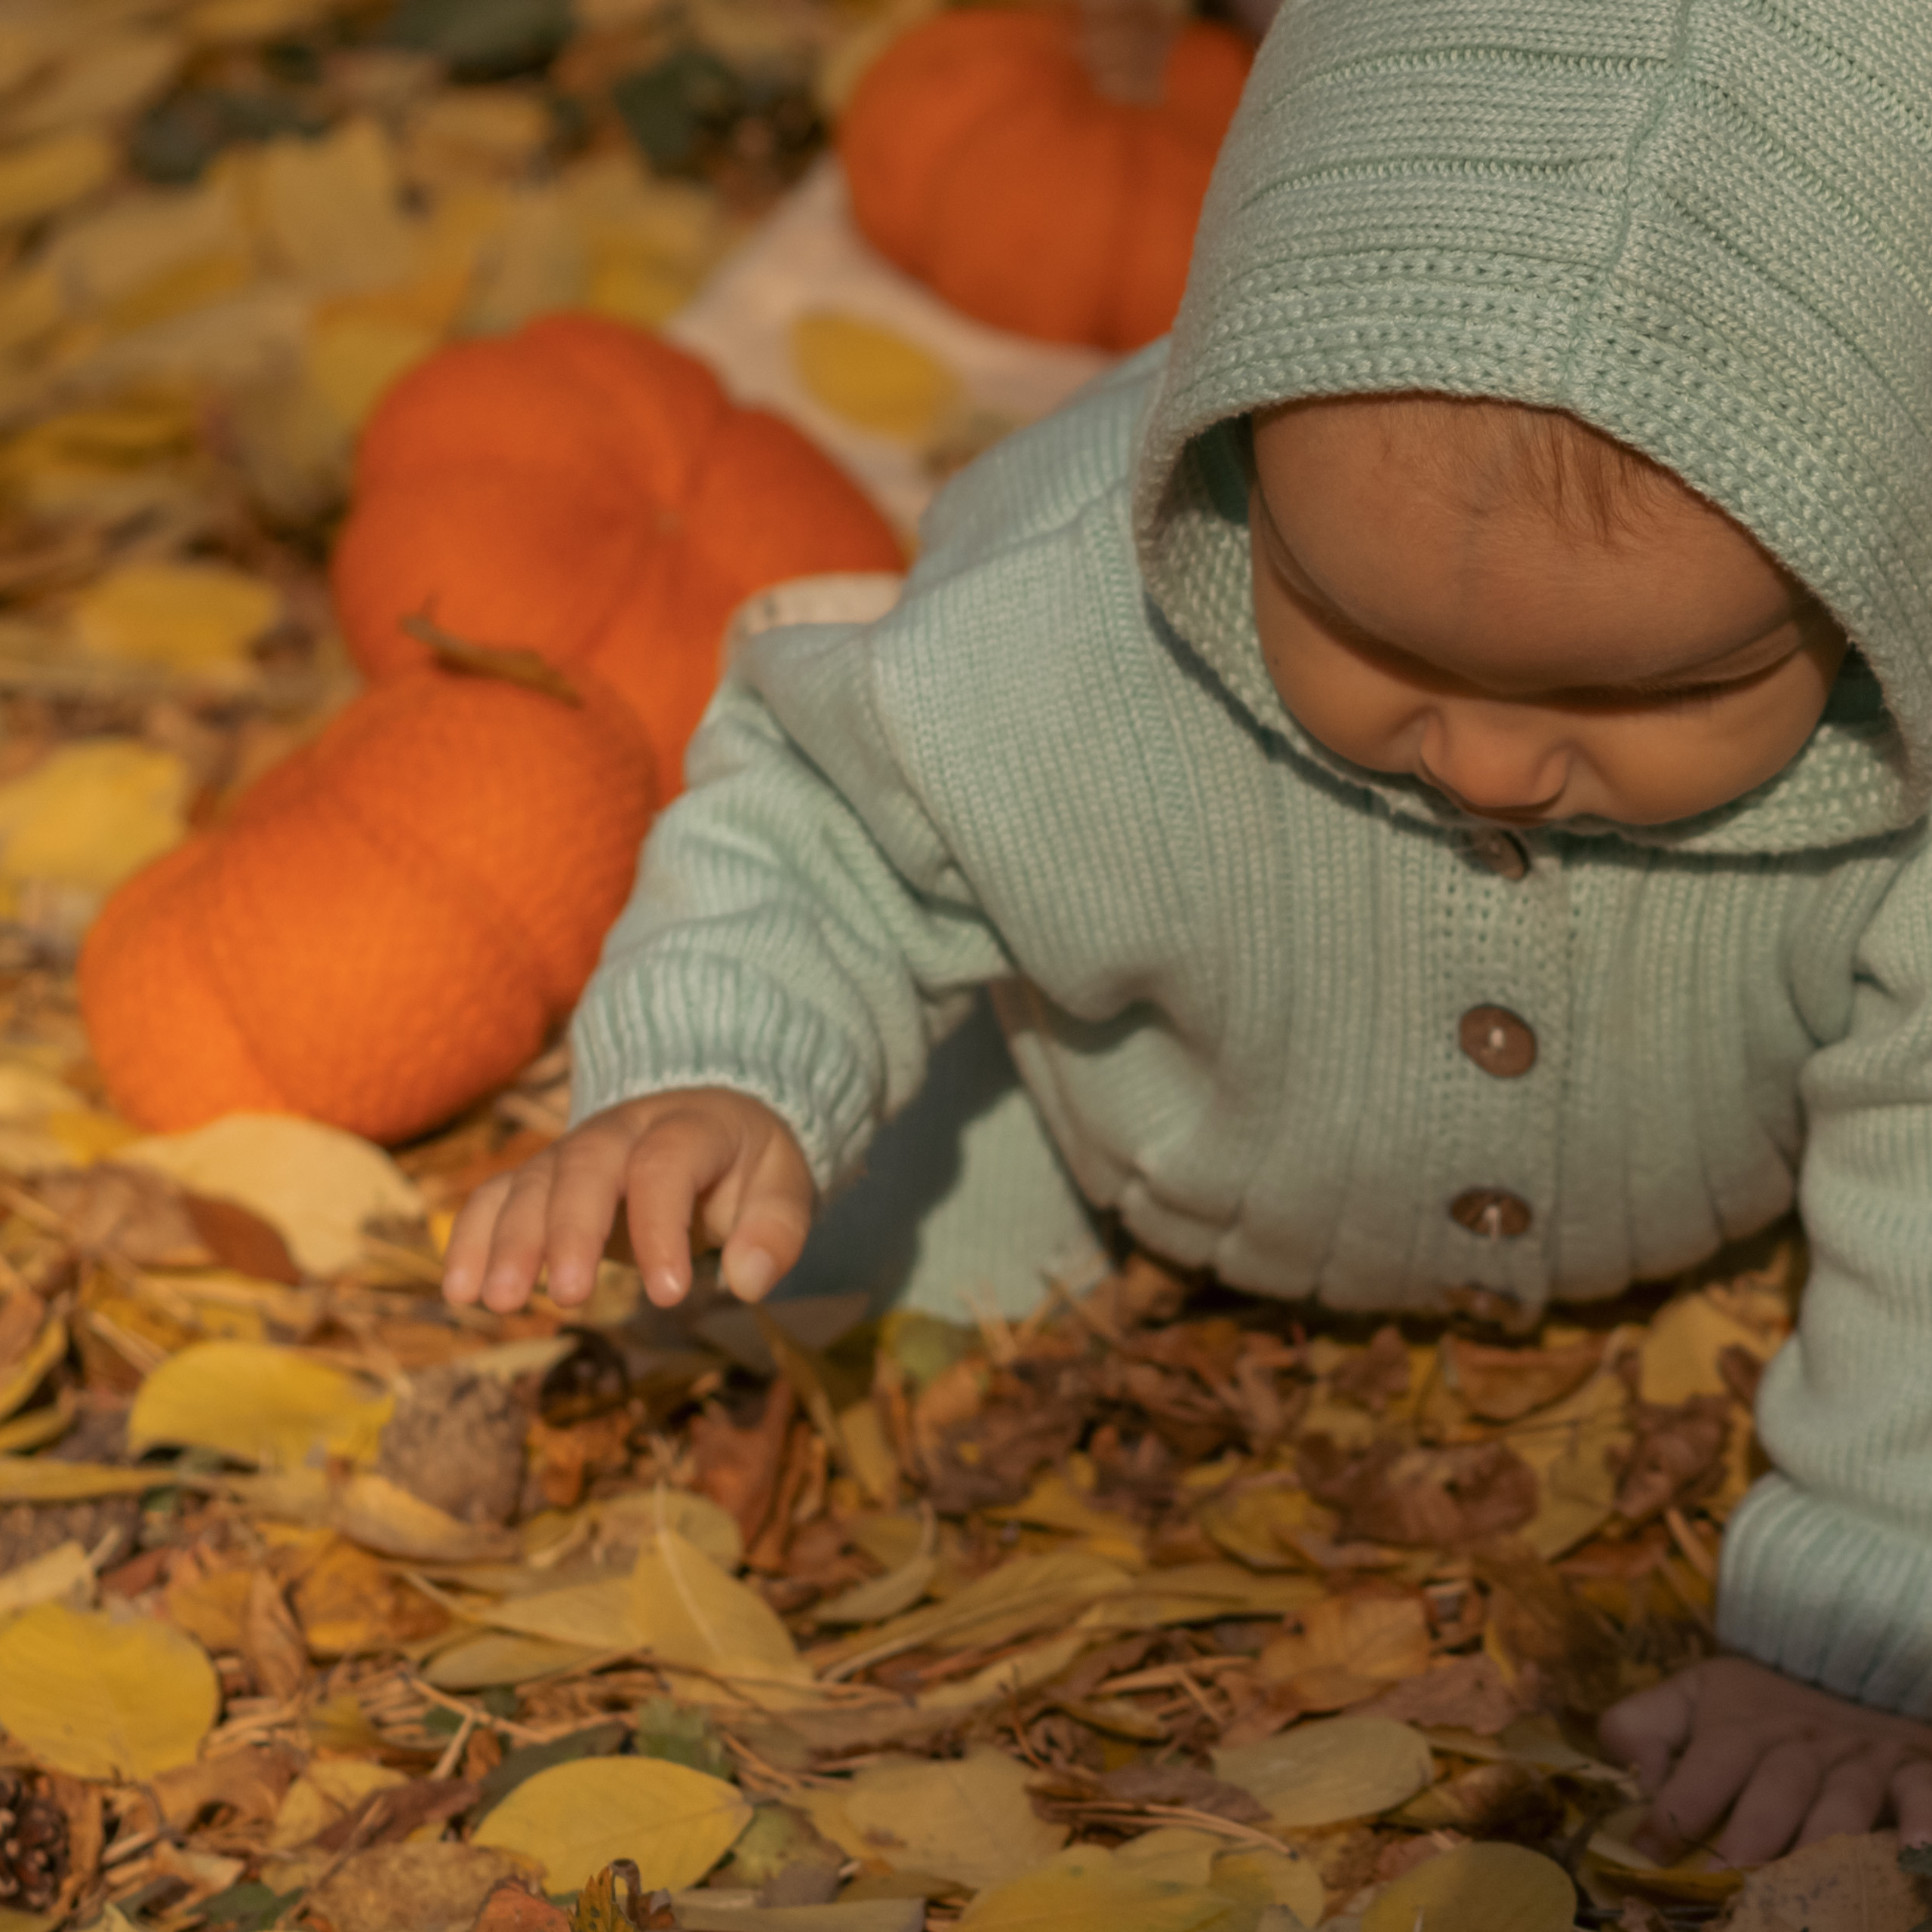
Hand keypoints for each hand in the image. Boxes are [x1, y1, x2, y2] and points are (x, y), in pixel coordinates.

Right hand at [441, 1088, 812, 1314]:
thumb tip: (748, 1281)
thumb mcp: (785, 1186)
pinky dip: (473, 1236)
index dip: (662, 1227)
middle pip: (585, 1166)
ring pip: (532, 1180)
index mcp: (689, 1125)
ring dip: (510, 1240)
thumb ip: (775, 1229)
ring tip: (498, 1303)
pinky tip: (460, 1291)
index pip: (665, 1165)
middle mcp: (623, 1129)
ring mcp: (576, 1150)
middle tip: (569, 1298)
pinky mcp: (545, 1178)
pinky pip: (497, 1195)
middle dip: (570, 1229)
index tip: (670, 1295)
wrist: (713, 1121)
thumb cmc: (748, 1166)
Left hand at [1599, 1654, 1931, 1865]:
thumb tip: (1632, 1771)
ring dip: (1823, 1842)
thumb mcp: (1692, 1701)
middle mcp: (1803, 1739)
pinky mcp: (1912, 1774)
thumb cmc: (1755, 1714)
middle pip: (1777, 1783)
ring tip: (1802, 1888)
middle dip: (1753, 1834)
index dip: (1680, 1803)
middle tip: (1729, 1881)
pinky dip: (1922, 1822)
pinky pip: (1921, 1793)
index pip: (1710, 1759)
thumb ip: (1643, 1726)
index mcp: (1744, 1722)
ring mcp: (1861, 1759)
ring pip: (1844, 1799)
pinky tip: (1911, 1853)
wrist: (1849, 1694)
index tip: (1652, 1851)